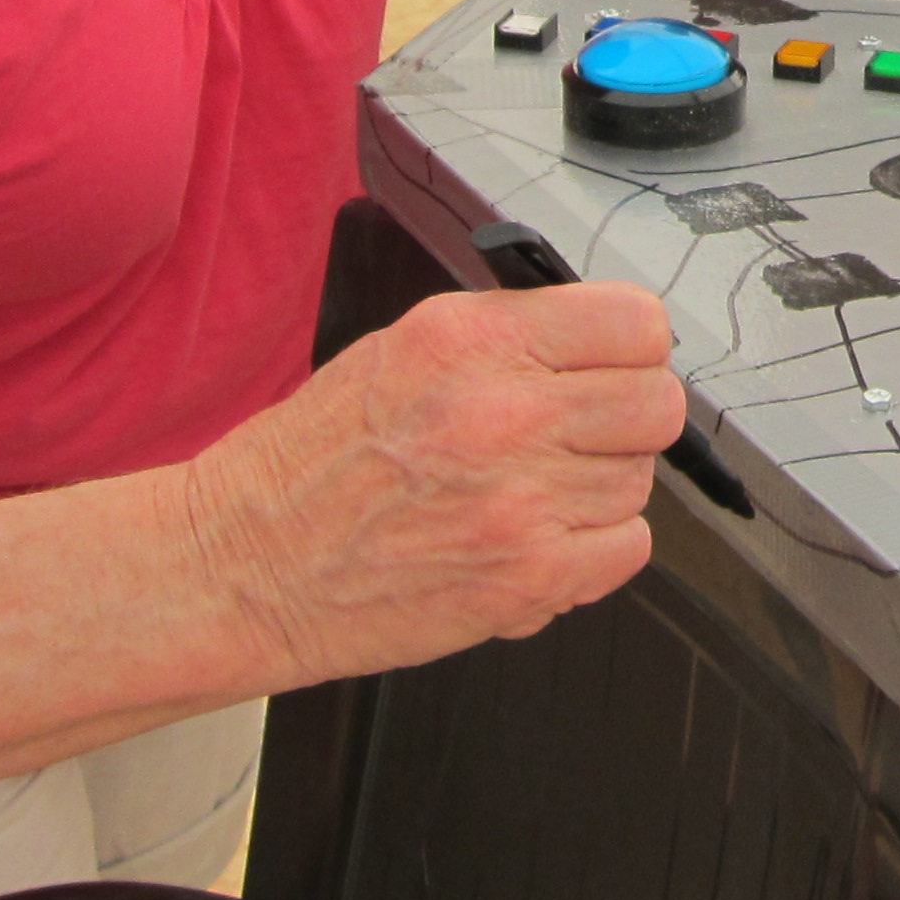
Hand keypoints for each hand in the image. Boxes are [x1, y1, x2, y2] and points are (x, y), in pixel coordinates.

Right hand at [177, 281, 685, 686]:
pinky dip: (593, 553)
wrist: (243, 567)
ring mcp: (523, 500)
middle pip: (657, 403)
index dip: (631, 349)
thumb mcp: (403, 351)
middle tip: (579, 437)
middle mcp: (505, 412)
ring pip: (639, 480)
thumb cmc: (310, 466)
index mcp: (474, 340)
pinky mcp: (529, 576)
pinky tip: (534, 543)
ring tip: (526, 496)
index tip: (614, 366)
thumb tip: (603, 347)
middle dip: (625, 420)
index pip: (635, 322)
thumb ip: (510, 342)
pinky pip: (629, 548)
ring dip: (597, 491)